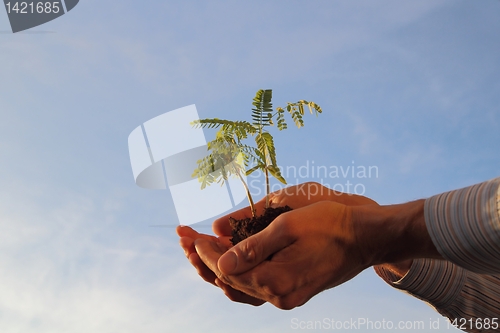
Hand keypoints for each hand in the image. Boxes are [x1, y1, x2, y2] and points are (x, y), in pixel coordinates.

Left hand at [179, 182, 377, 306]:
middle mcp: (279, 296)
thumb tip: (221, 263)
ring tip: (199, 250)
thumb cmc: (330, 224)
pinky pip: (256, 289)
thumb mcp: (288, 227)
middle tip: (185, 239)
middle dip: (206, 259)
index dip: (206, 252)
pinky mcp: (292, 293)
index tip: (192, 234)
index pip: (228, 269)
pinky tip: (228, 263)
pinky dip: (238, 276)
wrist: (364, 238)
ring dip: (219, 268)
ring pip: (241, 287)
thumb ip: (252, 247)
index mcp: (276, 280)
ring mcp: (286, 297)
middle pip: (230, 281)